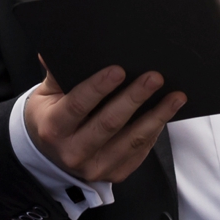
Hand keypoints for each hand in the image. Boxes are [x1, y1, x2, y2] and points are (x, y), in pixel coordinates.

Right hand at [24, 62, 185, 183]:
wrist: (49, 157)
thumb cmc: (50, 118)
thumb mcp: (44, 96)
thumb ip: (56, 74)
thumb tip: (59, 46)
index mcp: (54, 128)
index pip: (77, 106)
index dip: (98, 88)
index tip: (119, 70)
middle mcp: (73, 152)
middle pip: (108, 124)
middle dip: (134, 98)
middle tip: (154, 77)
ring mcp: (95, 167)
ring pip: (131, 141)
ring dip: (156, 116)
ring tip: (175, 96)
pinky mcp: (114, 173)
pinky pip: (139, 152)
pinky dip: (155, 132)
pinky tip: (167, 113)